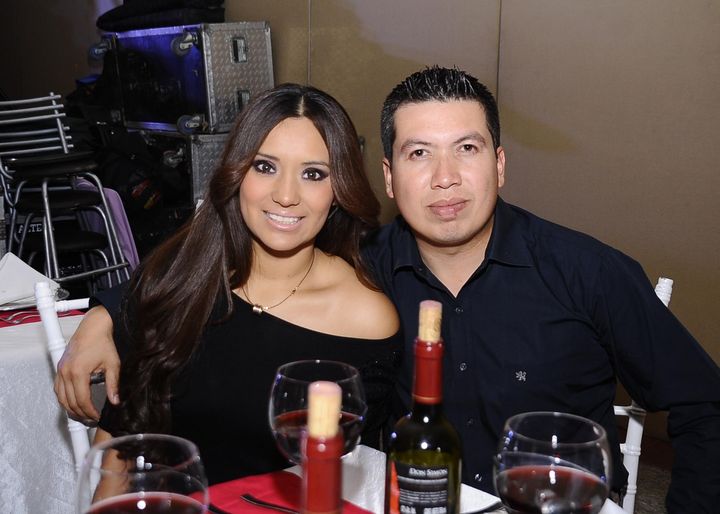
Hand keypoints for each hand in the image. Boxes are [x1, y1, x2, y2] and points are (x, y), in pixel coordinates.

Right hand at [54, 306, 119, 420]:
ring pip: (61, 397)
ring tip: (82, 414)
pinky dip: (64, 398)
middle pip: (70, 402)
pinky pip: (58, 388)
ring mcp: (61, 370)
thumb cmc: (103, 342)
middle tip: (91, 418)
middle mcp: (66, 372)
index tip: (97, 417)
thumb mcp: (113, 364)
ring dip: (70, 408)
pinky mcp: (60, 367)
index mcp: (78, 372)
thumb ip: (113, 384)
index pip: (82, 400)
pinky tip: (73, 402)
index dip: (90, 412)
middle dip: (81, 413)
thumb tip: (115, 401)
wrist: (93, 327)